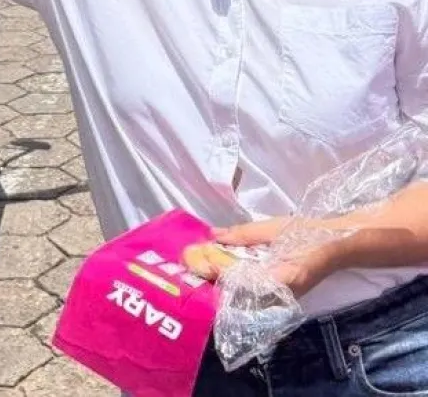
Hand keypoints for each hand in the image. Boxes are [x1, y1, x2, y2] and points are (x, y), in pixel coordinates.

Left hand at [210, 217, 342, 296]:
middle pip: (239, 292)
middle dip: (213, 276)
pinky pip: (250, 291)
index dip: (218, 269)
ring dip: (220, 278)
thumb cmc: (309, 233)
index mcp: (284, 278)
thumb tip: (214, 235)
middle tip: (190, 260)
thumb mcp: (275, 228)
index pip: (242, 280)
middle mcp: (281, 296)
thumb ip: (245, 234)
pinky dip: (233, 279)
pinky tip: (219, 267)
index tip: (198, 256)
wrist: (339, 246)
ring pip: (242, 294)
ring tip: (199, 262)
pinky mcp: (279, 296)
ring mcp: (281, 300)